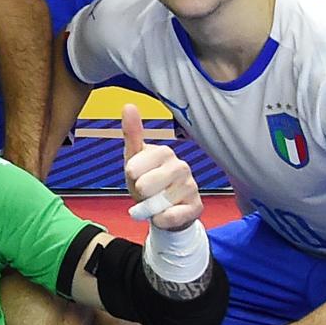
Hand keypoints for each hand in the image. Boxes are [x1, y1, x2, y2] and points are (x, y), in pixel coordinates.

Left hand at [117, 103, 200, 230]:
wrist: (163, 210)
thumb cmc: (147, 181)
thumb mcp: (134, 159)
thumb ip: (132, 134)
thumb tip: (128, 105)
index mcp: (164, 152)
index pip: (134, 167)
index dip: (130, 177)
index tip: (135, 176)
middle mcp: (181, 166)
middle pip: (145, 186)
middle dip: (139, 194)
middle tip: (145, 192)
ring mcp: (191, 186)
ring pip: (157, 204)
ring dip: (149, 209)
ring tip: (154, 204)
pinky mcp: (196, 206)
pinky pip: (171, 216)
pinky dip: (161, 220)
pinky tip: (163, 216)